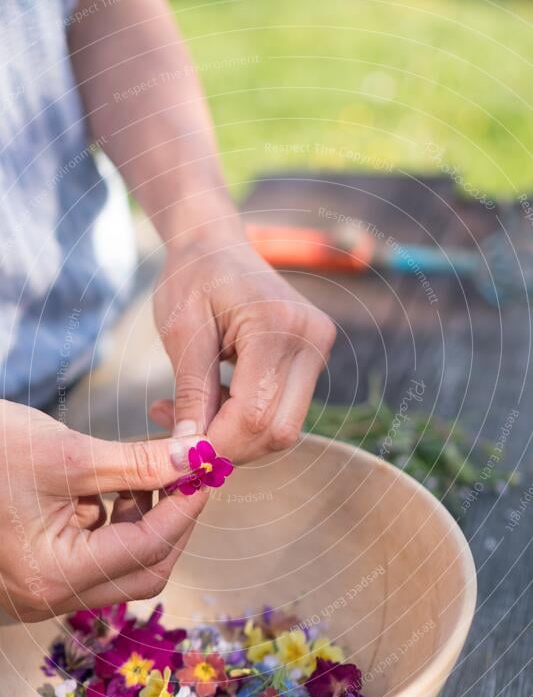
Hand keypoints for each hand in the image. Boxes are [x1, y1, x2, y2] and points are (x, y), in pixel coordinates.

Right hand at [0, 402, 206, 621]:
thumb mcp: (68, 455)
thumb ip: (137, 463)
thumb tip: (194, 458)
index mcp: (53, 576)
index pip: (147, 549)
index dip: (186, 508)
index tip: (207, 473)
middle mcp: (46, 597)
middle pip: (141, 571)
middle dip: (172, 522)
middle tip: (189, 478)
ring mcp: (39, 591)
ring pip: (121, 566)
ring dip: (144, 522)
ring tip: (146, 475)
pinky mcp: (37, 573)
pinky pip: (95, 558)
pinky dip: (115, 524)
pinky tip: (113, 488)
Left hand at [151, 232, 335, 464]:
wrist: (215, 242)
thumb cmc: (192, 277)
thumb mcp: (181, 333)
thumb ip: (190, 394)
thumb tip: (187, 454)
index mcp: (277, 326)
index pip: (254, 415)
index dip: (216, 444)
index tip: (178, 454)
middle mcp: (311, 339)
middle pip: (278, 430)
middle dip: (230, 448)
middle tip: (183, 440)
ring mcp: (318, 349)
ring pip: (284, 428)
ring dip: (237, 437)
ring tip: (190, 417)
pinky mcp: (312, 358)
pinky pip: (283, 410)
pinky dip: (246, 421)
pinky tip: (211, 405)